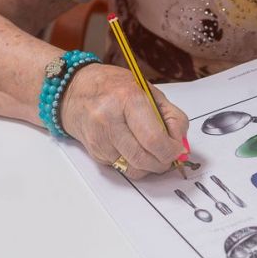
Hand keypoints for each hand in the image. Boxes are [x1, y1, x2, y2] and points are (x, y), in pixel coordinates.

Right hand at [61, 64, 188, 179]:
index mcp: (128, 98)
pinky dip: (133, 164)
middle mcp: (109, 118)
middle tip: (168, 156)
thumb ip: (172, 117)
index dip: (171, 150)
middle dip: (162, 163)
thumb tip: (182, 145)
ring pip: (133, 169)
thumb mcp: (149, 92)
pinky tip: (132, 148)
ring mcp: (99, 137)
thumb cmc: (115, 88)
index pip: (154, 139)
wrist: (74, 90)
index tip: (178, 150)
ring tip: (152, 153)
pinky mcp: (94, 151)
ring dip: (149, 167)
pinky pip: (121, 168)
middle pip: (144, 158)